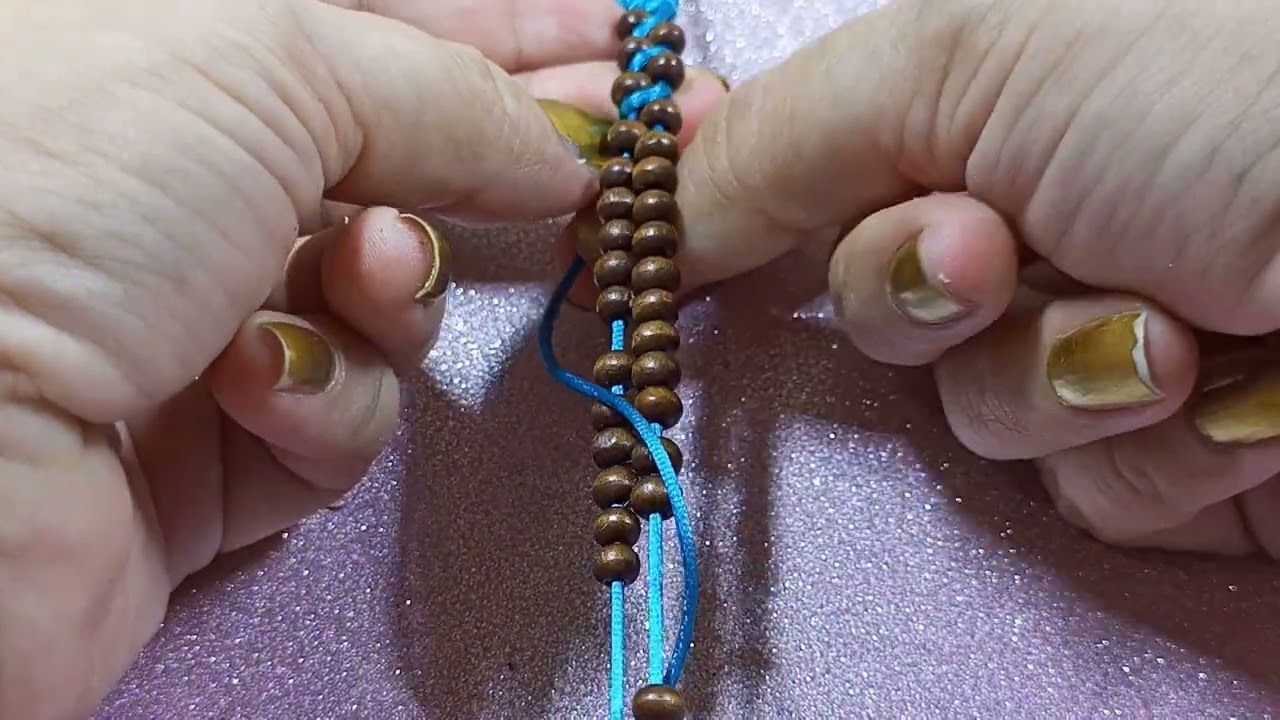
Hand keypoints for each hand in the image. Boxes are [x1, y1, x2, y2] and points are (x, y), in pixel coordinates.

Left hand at [0, 0, 725, 714]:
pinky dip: (319, 398)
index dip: (521, 31)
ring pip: (386, 300)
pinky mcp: (212, 446)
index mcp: (188, 46)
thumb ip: (444, 93)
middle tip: (637, 170)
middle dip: (521, 164)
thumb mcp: (269, 61)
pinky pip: (338, 414)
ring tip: (356, 274)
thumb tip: (555, 146)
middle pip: (407, 162)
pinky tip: (253, 381)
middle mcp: (191, 177)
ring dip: (392, 287)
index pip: (398, 22)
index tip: (627, 48)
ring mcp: (201, 312)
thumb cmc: (53, 184)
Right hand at [673, 0, 1279, 556]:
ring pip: (970, 417)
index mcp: (980, 101)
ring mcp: (1094, 337)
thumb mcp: (968, 52)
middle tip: (995, 258)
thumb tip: (642, 227)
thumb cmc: (1229, 92)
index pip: (801, 178)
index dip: (735, 231)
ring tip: (1168, 333)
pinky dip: (1146, 453)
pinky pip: (1078, 493)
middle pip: (872, 310)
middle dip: (920, 298)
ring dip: (1053, 379)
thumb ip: (778, 138)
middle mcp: (1032, 216)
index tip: (674, 275)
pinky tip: (1230, 400)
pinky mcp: (1162, 447)